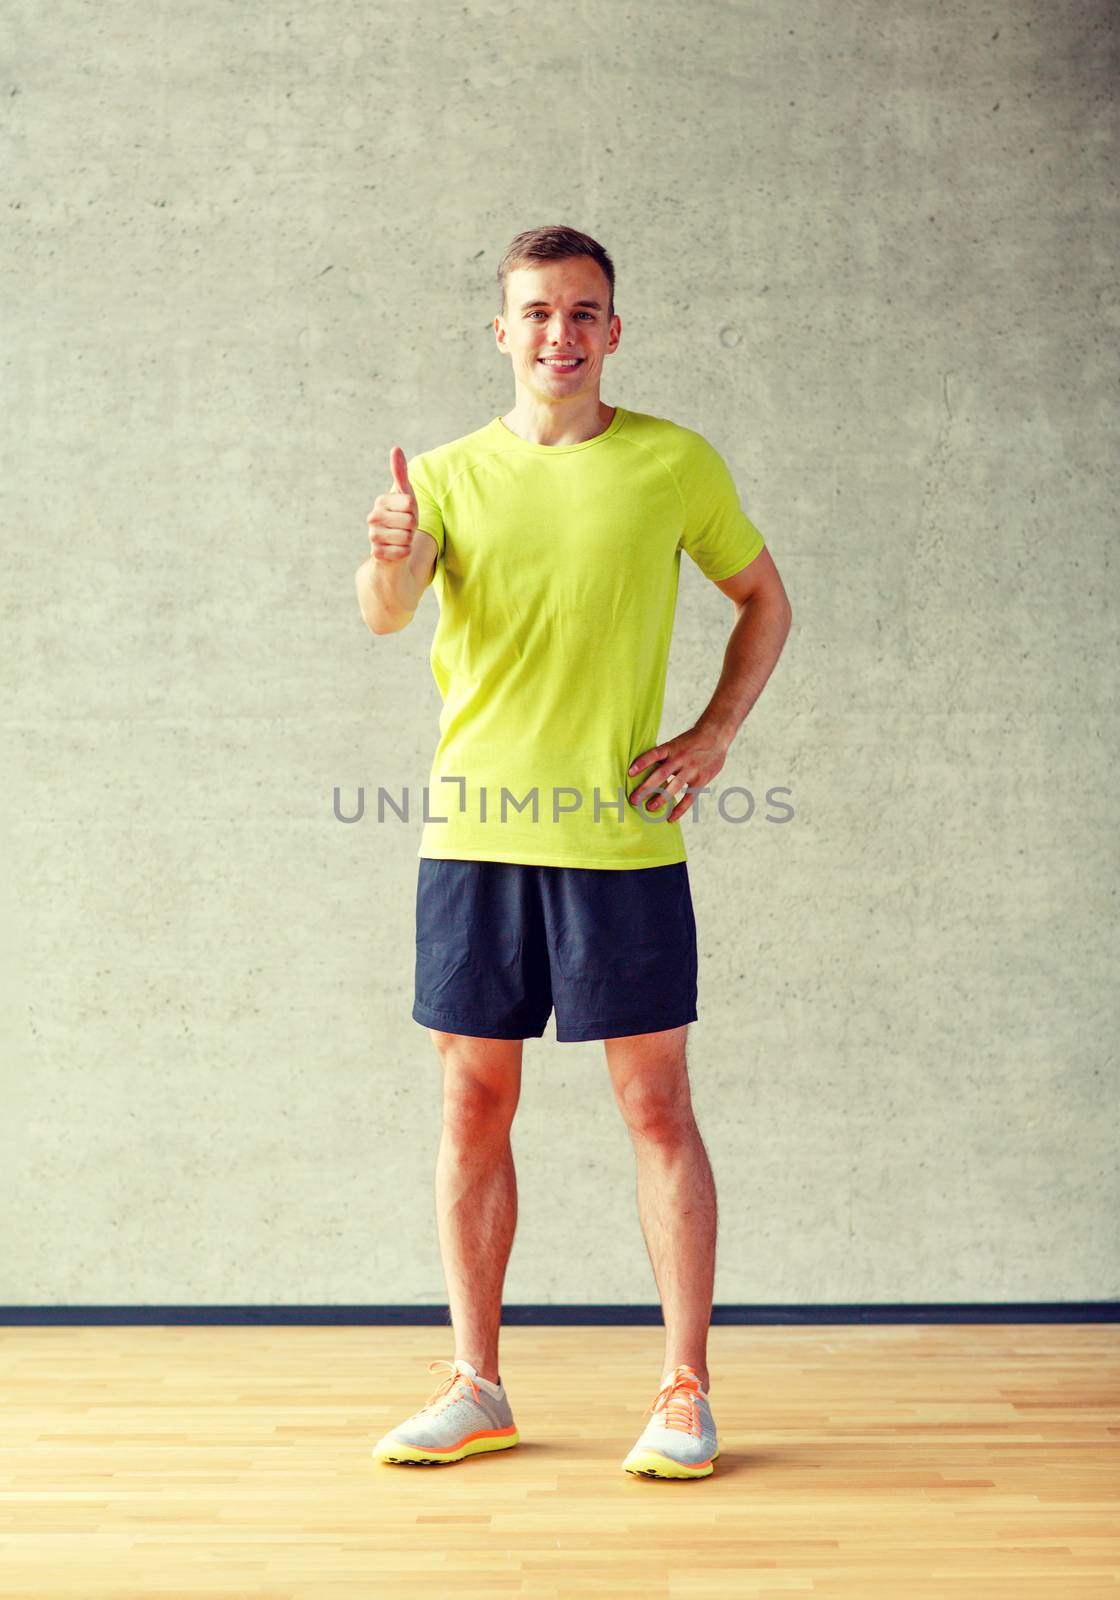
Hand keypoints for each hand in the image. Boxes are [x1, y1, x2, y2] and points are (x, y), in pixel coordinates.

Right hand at [367, 446, 417, 562]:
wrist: (393, 548)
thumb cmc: (403, 519)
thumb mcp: (405, 496)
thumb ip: (401, 473)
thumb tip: (395, 448)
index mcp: (381, 501)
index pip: (410, 503)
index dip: (415, 511)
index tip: (407, 514)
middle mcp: (373, 517)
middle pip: (410, 521)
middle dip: (412, 527)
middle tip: (405, 529)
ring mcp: (372, 536)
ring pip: (406, 538)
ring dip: (409, 541)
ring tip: (401, 540)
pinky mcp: (376, 554)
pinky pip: (402, 552)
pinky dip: (404, 553)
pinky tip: (397, 551)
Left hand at [627, 723, 732, 823]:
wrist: (715, 736)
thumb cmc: (690, 742)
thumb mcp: (676, 743)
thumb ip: (663, 756)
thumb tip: (643, 769)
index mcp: (671, 748)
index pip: (654, 755)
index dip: (642, 763)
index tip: (629, 773)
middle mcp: (680, 758)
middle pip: (661, 774)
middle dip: (646, 788)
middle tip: (633, 799)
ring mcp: (691, 769)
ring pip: (674, 786)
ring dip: (660, 799)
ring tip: (649, 808)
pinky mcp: (701, 779)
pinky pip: (689, 797)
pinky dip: (680, 809)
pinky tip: (670, 818)